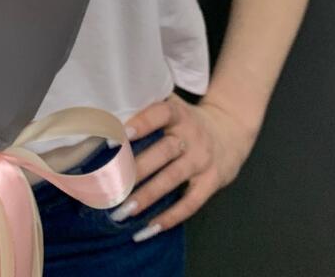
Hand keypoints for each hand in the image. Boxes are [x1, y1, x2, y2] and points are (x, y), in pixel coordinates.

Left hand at [111, 92, 257, 237]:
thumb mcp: (173, 107)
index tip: (119, 135)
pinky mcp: (212, 182)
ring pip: (173, 178)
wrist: (230, 132)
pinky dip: (170, 217)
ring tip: (123, 209)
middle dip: (136, 168)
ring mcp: (202, 160)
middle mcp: (192, 136)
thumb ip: (147, 109)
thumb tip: (105, 119)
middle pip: (163, 151)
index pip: (160, 114)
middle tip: (110, 181)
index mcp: (179, 113)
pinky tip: (149, 228)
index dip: (141, 123)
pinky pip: (191, 203)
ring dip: (147, 196)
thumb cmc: (187, 120)